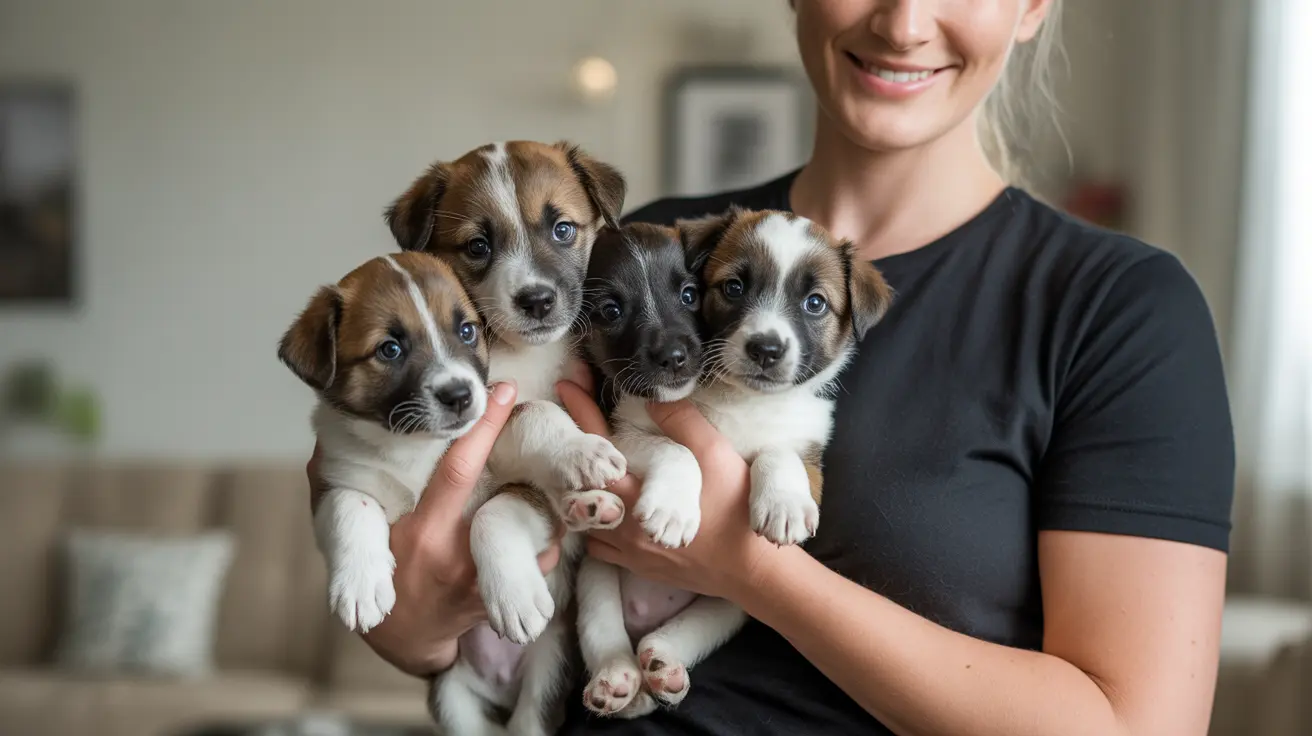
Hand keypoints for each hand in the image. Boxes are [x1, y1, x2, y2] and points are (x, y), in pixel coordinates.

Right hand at [306, 381, 562, 676]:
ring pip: (535, 526)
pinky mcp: (508, 592)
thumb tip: (323, 445)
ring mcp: (486, 577)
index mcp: (423, 531)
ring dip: (544, 497)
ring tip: (545, 473)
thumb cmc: (384, 571)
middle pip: (510, 495)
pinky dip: (545, 534)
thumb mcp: (357, 532)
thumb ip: (339, 488)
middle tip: (545, 422)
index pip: (457, 470)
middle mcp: (458, 553)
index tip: (504, 392)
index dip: (482, 429)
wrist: (406, 637)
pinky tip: (541, 518)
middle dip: (532, 457)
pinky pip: (541, 556)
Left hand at [556, 380, 776, 603]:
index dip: (581, 412)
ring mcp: (627, 549)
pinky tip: (609, 504)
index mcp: (640, 496)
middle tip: (570, 423)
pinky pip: (599, 544)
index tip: (566, 383)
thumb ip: (683, 424)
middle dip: (573, 450)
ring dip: (581, 489)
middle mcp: (624, 525)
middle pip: (577, 484)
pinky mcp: (636, 565)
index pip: (597, 448)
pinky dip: (595, 521)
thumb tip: (652, 398)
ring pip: (583, 517)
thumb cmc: (736, 510)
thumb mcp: (718, 456)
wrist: (750, 569)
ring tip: (588, 465)